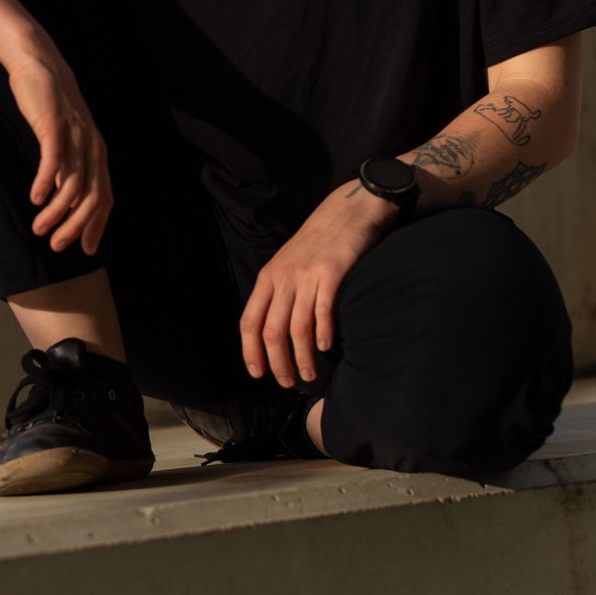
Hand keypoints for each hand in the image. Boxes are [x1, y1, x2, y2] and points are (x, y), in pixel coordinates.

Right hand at [5, 39, 111, 255]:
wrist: (39, 64)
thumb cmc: (51, 106)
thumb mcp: (65, 140)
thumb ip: (68, 167)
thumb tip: (64, 198)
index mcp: (97, 153)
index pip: (105, 197)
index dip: (97, 225)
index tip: (87, 249)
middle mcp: (92, 146)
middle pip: (92, 197)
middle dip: (76, 226)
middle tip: (56, 245)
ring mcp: (76, 135)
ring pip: (73, 184)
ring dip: (57, 212)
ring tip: (39, 228)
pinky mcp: (55, 125)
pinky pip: (54, 160)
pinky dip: (46, 183)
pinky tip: (35, 199)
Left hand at [239, 184, 399, 388]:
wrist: (346, 212)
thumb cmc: (317, 243)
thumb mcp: (287, 264)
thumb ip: (278, 293)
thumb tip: (271, 332)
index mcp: (268, 277)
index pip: (249, 321)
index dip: (250, 352)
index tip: (258, 373)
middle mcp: (284, 278)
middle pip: (272, 332)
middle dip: (278, 364)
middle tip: (288, 383)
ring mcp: (308, 275)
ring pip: (297, 328)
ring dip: (302, 358)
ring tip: (309, 376)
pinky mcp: (332, 272)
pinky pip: (322, 310)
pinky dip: (323, 333)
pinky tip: (327, 348)